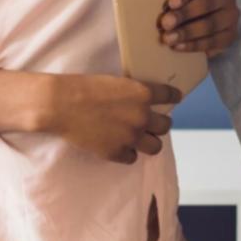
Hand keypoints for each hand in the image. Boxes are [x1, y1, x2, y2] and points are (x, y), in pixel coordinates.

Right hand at [45, 74, 180, 163]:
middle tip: (151, 123)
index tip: (176, 98)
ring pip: (155, 147)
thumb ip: (134, 93)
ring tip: (140, 139)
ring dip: (148, 142)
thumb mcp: (117, 82)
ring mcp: (131, 136)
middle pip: (166, 126)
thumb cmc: (85, 88)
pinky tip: (118, 146)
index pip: (170, 95)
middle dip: (159, 124)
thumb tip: (142, 102)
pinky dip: (126, 153)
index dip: (174, 97)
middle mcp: (143, 116)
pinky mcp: (117, 152)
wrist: (63, 104)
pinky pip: (132, 158)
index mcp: (144, 93)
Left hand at [159, 0, 238, 57]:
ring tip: (168, 39)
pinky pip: (214, 41)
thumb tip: (154, 8)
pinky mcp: (231, 35)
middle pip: (207, 3)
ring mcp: (231, 15)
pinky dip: (194, 45)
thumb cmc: (185, 4)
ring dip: (187, 32)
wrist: (205, 20)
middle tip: (165, 23)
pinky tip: (179, 46)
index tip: (171, 3)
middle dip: (184, 14)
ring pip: (211, 24)